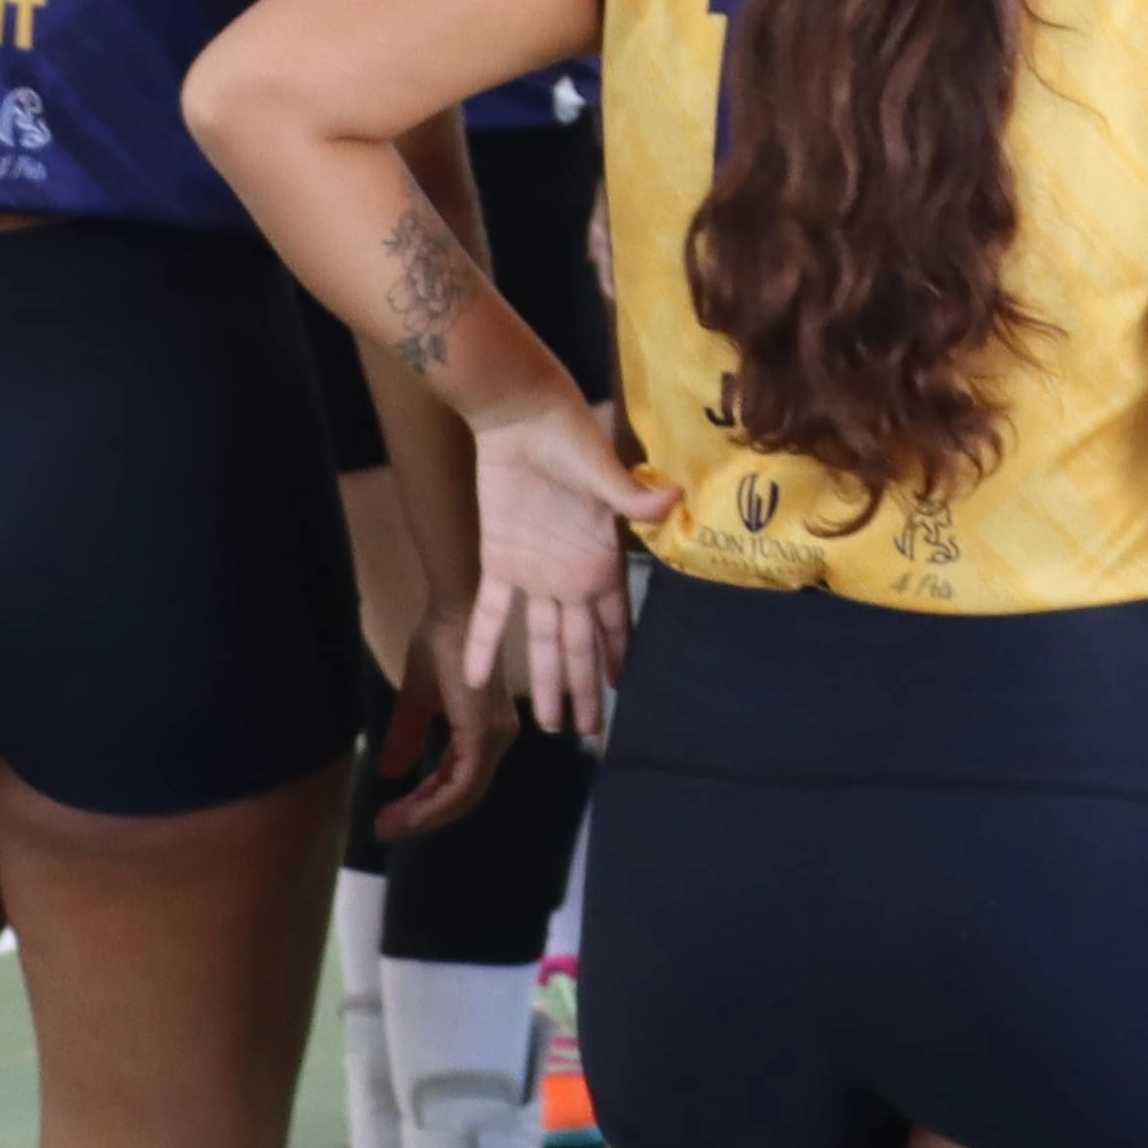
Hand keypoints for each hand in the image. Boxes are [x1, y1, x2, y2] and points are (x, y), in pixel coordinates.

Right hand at [367, 618, 518, 837]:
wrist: (454, 610)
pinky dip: (434, 803)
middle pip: (462, 796)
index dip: (427, 804)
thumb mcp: (417, 698)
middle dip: (422, 816)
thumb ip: (408, 733)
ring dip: (424, 815)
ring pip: (462, 796)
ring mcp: (494, 738)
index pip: (460, 782)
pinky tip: (405, 810)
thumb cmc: (440, 641)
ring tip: (387, 824)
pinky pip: (462, 784)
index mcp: (485, 731)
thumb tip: (390, 771)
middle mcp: (498, 739)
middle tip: (384, 827)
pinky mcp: (483, 735)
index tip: (390, 816)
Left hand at [459, 397, 672, 738]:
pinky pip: (492, 612)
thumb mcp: (601, 467)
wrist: (516, 414)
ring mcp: (534, 572)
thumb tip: (672, 497)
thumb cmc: (568, 434)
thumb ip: (630, 493)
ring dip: (545, 681)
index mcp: (600, 560)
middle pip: (580, 645)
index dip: (620, 656)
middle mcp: (570, 575)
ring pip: (542, 641)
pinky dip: (485, 644)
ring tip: (548, 725)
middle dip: (585, 689)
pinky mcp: (498, 559)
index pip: (615, 621)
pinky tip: (475, 679)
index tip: (626, 693)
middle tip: (587, 733)